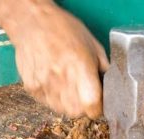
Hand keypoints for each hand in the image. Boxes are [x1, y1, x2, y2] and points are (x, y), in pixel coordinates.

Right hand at [5, 3, 107, 118]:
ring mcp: (44, 84)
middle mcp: (60, 77)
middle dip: (84, 106)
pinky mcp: (32, 88)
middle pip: (77, 112)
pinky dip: (54, 97)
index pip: (91, 104)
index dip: (98, 108)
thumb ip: (103, 69)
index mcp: (79, 65)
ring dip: (68, 103)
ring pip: (62, 110)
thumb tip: (111, 89)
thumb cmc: (64, 29)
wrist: (33, 22)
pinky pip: (48, 103)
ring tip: (67, 84)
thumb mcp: (92, 44)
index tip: (98, 103)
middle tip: (83, 92)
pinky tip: (54, 80)